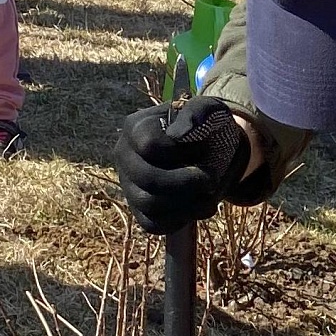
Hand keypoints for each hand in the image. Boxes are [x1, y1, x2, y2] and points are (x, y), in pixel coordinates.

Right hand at [115, 95, 251, 233]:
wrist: (211, 152)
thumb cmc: (207, 127)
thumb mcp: (209, 111)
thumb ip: (197, 112)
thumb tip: (178, 135)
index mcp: (135, 127)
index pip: (150, 146)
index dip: (181, 152)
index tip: (202, 149)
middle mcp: (124, 156)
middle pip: (147, 178)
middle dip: (186, 183)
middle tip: (211, 179)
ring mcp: (129, 185)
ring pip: (149, 204)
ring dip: (187, 204)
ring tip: (210, 196)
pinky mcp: (139, 211)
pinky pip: (153, 225)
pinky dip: (182, 220)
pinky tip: (201, 207)